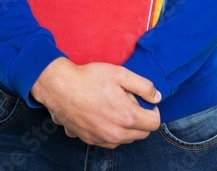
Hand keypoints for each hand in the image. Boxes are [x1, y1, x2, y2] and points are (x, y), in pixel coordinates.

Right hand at [30, 58, 160, 147]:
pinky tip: (104, 116)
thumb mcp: (120, 74)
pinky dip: (113, 132)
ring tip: (115, 108)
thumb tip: (156, 97)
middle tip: (128, 102)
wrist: (60, 87)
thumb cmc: (89, 78)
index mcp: (127, 117)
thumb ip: (143, 86)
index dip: (153, 111)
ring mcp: (102, 139)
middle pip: (142, 134)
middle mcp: (116, 134)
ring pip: (126, 139)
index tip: (146, 102)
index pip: (154, 123)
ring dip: (127, 127)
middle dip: (141, 119)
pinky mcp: (90, 140)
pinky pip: (110, 141)